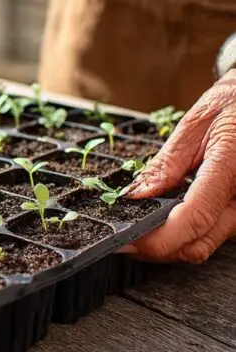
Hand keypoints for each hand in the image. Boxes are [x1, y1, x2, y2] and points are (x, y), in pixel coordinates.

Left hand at [122, 71, 235, 261]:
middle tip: (128, 237)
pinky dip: (186, 233)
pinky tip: (169, 218)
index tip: (126, 241)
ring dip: (171, 244)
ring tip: (145, 225)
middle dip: (157, 248)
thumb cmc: (233, 104)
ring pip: (204, 244)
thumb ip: (166, 164)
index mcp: (229, 167)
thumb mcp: (195, 124)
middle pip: (197, 244)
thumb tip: (136, 196)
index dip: (156, 239)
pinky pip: (212, 233)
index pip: (193, 219)